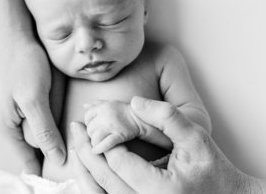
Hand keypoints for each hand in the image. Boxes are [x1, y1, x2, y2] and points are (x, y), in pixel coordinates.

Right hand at [0, 39, 65, 174]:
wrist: (13, 35)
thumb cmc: (21, 64)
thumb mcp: (34, 100)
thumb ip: (44, 130)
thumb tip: (55, 158)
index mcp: (7, 127)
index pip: (28, 158)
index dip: (45, 165)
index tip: (62, 172)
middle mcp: (8, 122)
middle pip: (37, 142)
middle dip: (52, 134)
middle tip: (62, 116)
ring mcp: (15, 110)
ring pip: (41, 126)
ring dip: (52, 118)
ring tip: (53, 97)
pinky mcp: (23, 99)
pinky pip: (40, 113)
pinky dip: (50, 108)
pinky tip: (52, 93)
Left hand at [72, 97, 262, 193]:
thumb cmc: (212, 170)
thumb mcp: (196, 138)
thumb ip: (167, 116)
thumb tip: (135, 101)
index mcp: (159, 188)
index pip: (118, 161)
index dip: (101, 140)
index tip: (89, 121)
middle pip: (103, 178)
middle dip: (84, 150)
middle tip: (75, 128)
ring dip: (83, 170)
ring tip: (75, 146)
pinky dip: (91, 186)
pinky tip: (86, 169)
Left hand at [84, 100, 137, 153]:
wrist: (140, 118)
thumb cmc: (123, 111)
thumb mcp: (110, 103)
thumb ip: (97, 104)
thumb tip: (85, 105)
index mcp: (102, 107)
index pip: (87, 116)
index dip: (88, 123)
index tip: (94, 127)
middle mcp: (105, 115)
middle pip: (90, 128)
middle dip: (91, 134)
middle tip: (97, 136)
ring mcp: (112, 125)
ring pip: (95, 137)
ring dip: (94, 142)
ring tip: (97, 143)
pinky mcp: (120, 135)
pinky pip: (106, 143)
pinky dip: (99, 148)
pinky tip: (96, 151)